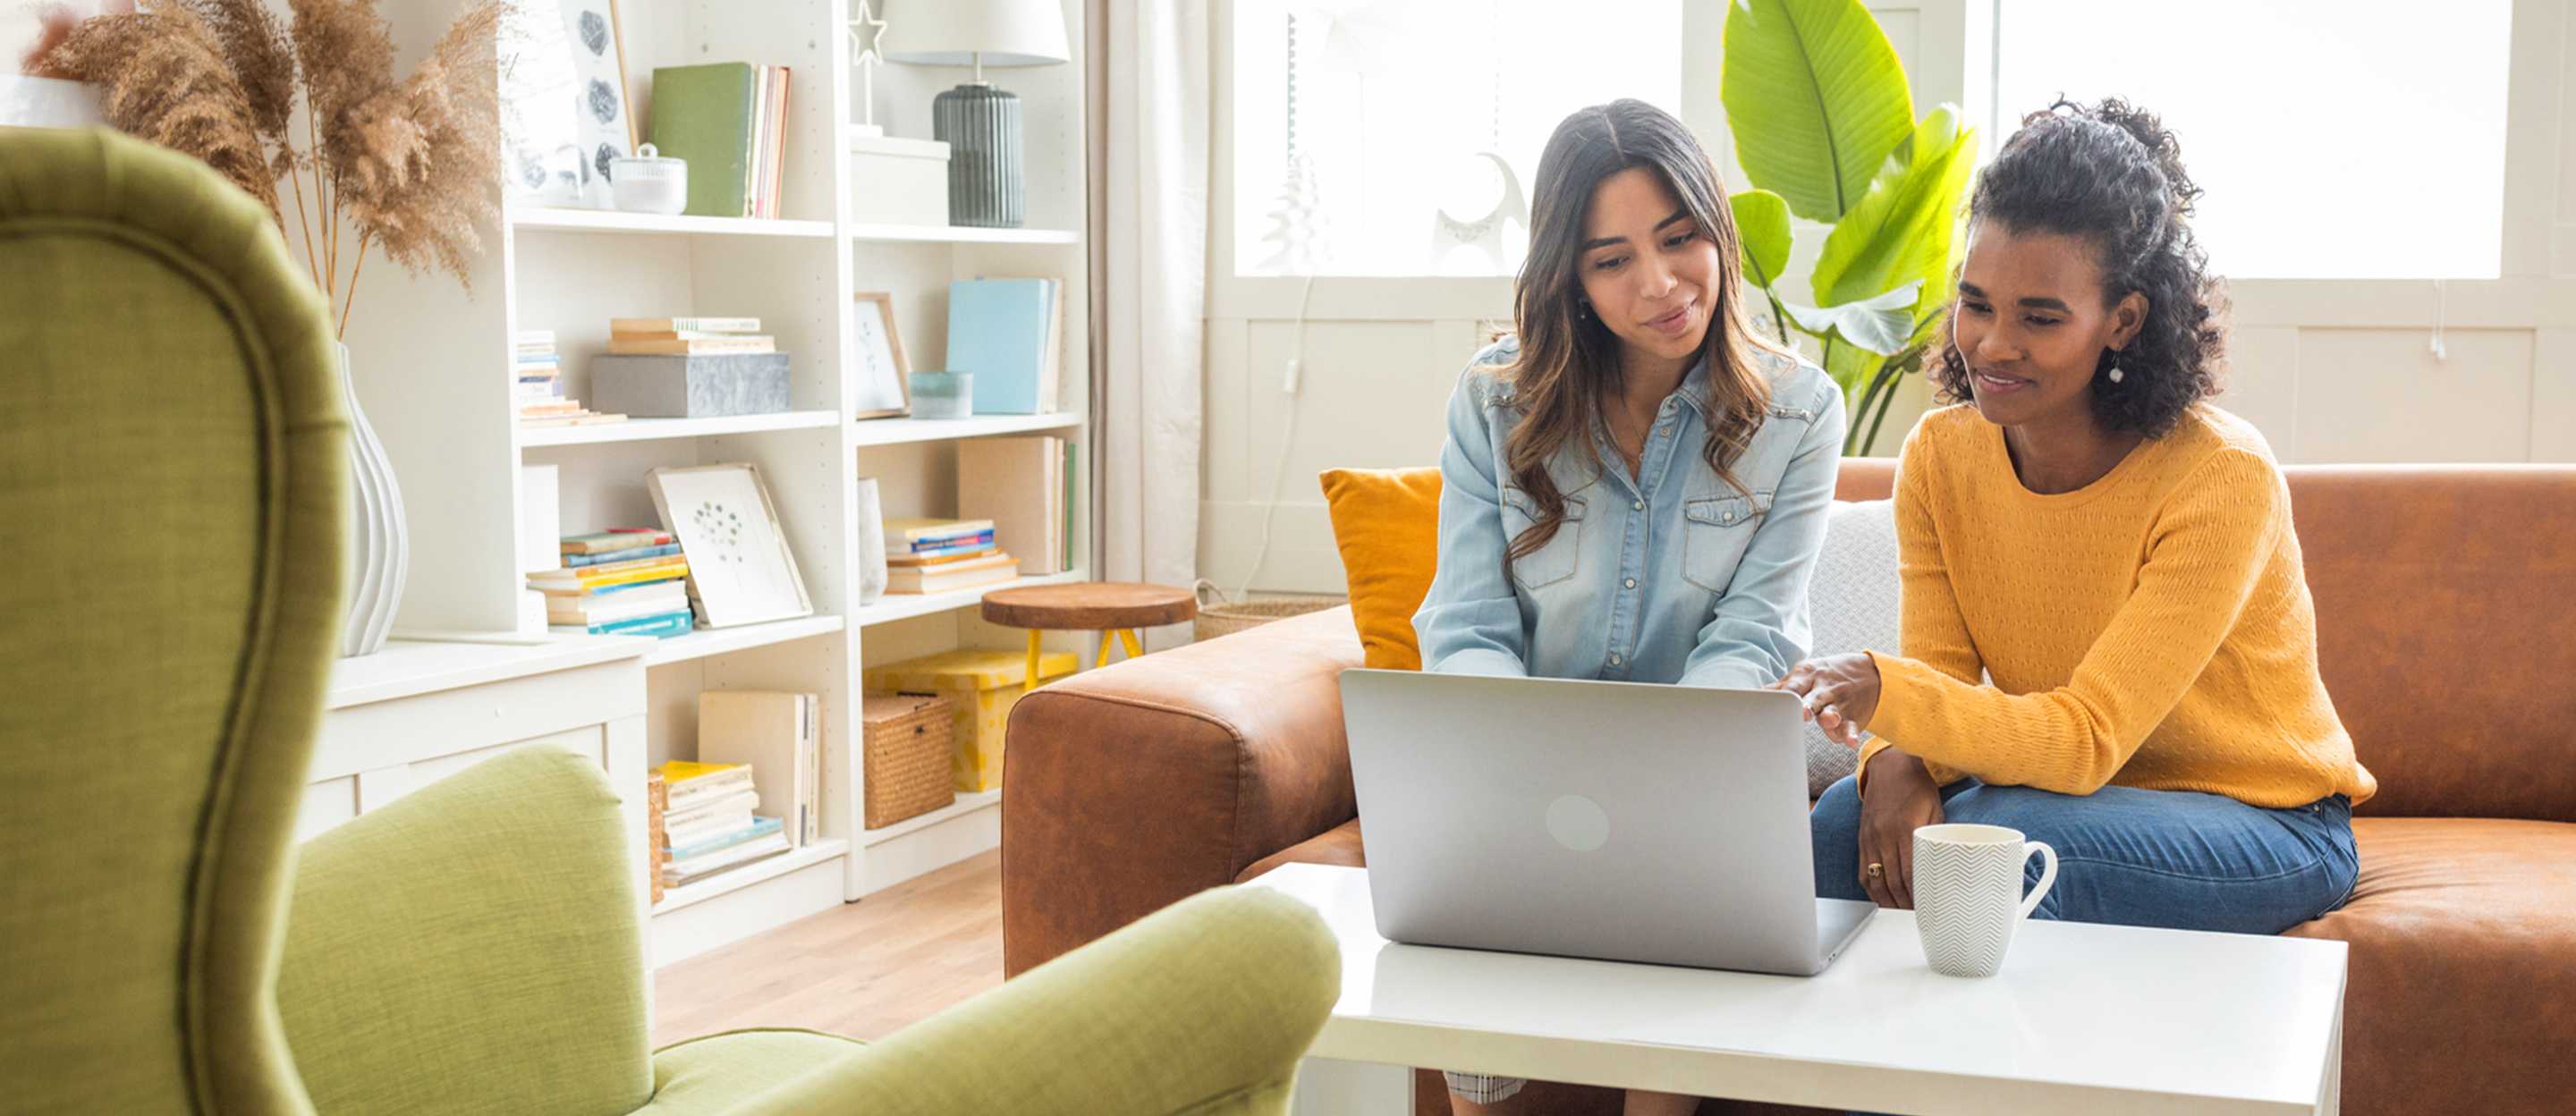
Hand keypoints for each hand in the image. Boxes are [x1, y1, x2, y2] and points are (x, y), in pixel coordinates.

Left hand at [1769, 653, 1880, 746]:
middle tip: (1802, 713)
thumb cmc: (1827, 676)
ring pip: (1833, 711)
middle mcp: (1823, 689)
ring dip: (1830, 716)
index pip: (1793, 686)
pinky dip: (1851, 734)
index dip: (1785, 696)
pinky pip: (1851, 726)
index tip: (1773, 704)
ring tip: (1829, 720)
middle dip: (1807, 705)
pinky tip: (1850, 742)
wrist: (1871, 672)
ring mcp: (1839, 703)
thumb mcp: (1806, 674)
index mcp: (1806, 677)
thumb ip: (1783, 686)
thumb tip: (1758, 692)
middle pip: (1813, 698)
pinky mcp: (1853, 717)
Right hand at [1856, 749, 1942, 907]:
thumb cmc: (1917, 786)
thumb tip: (1944, 863)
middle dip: (1905, 903)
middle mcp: (1884, 836)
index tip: (1928, 907)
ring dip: (1888, 901)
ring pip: (1876, 880)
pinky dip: (1872, 889)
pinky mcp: (1862, 840)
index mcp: (1905, 828)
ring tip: (1901, 914)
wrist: (1889, 767)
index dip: (1918, 894)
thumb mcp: (1935, 809)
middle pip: (1893, 880)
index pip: (1910, 871)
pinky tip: (1882, 900)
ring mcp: (1870, 839)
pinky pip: (1863, 871)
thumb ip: (1936, 836)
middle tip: (1918, 917)